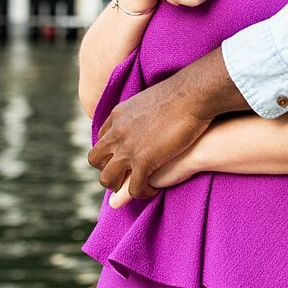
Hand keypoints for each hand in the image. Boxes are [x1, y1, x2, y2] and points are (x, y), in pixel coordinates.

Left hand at [88, 75, 211, 201]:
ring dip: (119, 187)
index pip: (102, 139)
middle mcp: (117, 132)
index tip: (126, 158)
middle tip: (127, 175)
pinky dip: (142, 193)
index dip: (111, 152)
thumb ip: (141, 110)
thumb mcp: (150, 99)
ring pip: (107, 179)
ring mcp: (127, 148)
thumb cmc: (181, 94)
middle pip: (95, 159)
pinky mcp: (143, 161)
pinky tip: (154, 190)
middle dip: (108, 169)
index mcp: (118, 115)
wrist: (192, 94)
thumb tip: (147, 111)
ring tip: (137, 186)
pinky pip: (133, 188)